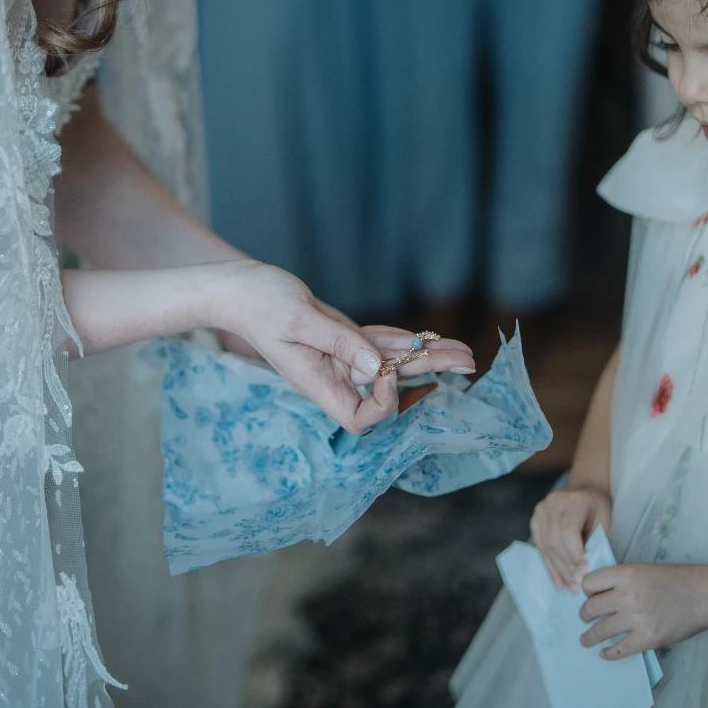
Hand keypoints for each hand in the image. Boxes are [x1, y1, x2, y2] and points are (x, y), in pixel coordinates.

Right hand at [208, 261, 474, 432]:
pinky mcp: (342, 338)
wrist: (239, 289)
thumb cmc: (259, 304)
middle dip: (430, 375)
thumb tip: (376, 368)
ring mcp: (340, 357)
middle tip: (469, 363)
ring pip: (391, 363)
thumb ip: (340, 343)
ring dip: (429, 356)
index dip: (384, 402)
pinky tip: (431, 339)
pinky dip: (406, 340)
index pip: (362, 417)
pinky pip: (380, 343)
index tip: (386, 373)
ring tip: (466, 352)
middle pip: (390, 389)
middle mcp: (334, 376)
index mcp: (318, 382)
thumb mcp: (299, 319)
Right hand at [530, 486, 612, 590]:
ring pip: (546, 547)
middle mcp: (551, 504)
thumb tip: (585, 569)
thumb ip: (594, 541)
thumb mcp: (603, 520)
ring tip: (568, 586)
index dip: (574, 555)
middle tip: (576, 586)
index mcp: (571, 501)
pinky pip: (540, 547)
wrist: (584, 490)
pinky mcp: (535, 522)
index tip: (583, 574)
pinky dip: (550, 565)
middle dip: (566, 567)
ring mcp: (540, 512)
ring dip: (557, 570)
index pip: (567, 532)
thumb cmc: (597, 507)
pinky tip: (558, 580)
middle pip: (554, 541)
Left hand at [578, 562, 707, 659]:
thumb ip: (622, 580)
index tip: (590, 597)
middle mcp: (627, 595)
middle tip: (585, 619)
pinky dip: (609, 653)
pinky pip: (619, 650)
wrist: (705, 595)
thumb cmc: (677, 579)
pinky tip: (605, 653)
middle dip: (585, 615)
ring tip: (585, 640)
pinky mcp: (648, 639)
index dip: (587, 591)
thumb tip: (599, 593)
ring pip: (600, 631)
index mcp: (626, 574)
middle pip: (591, 608)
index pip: (589, 583)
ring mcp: (637, 619)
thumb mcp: (644, 569)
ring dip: (589, 637)